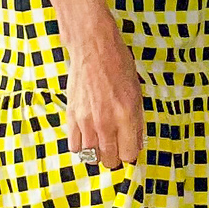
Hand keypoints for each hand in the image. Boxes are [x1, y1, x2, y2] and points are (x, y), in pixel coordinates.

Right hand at [64, 6, 143, 169]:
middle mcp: (106, 122)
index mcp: (127, 116)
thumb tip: (135, 143)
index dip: (130, 154)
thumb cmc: (118, 66)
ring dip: (98, 154)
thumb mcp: (136, 93)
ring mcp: (86, 121)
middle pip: (110, 160)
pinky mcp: (71, 116)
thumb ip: (136, 122)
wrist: (93, 48)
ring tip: (102, 144)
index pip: (129, 154)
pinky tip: (88, 137)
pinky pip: (75, 146)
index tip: (129, 149)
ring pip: (91, 156)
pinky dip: (82, 147)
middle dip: (115, 157)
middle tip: (116, 147)